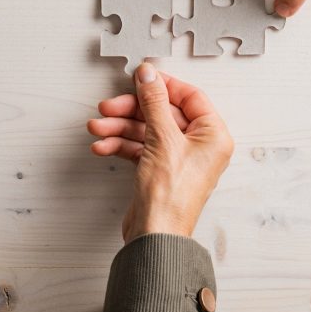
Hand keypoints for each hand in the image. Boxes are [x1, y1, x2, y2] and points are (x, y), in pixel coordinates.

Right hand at [87, 64, 233, 242]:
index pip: (190, 97)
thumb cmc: (170, 196)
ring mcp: (178, 159)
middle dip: (132, 110)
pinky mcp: (159, 171)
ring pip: (147, 131)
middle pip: (163, 113)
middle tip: (108, 106)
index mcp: (213, 135)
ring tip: (97, 128)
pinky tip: (102, 146)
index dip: (163, 85)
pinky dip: (121, 146)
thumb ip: (154, 102)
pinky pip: (140, 148)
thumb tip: (149, 74)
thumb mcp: (162, 138)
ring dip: (120, 128)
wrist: (155, 237)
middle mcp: (199, 146)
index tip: (140, 77)